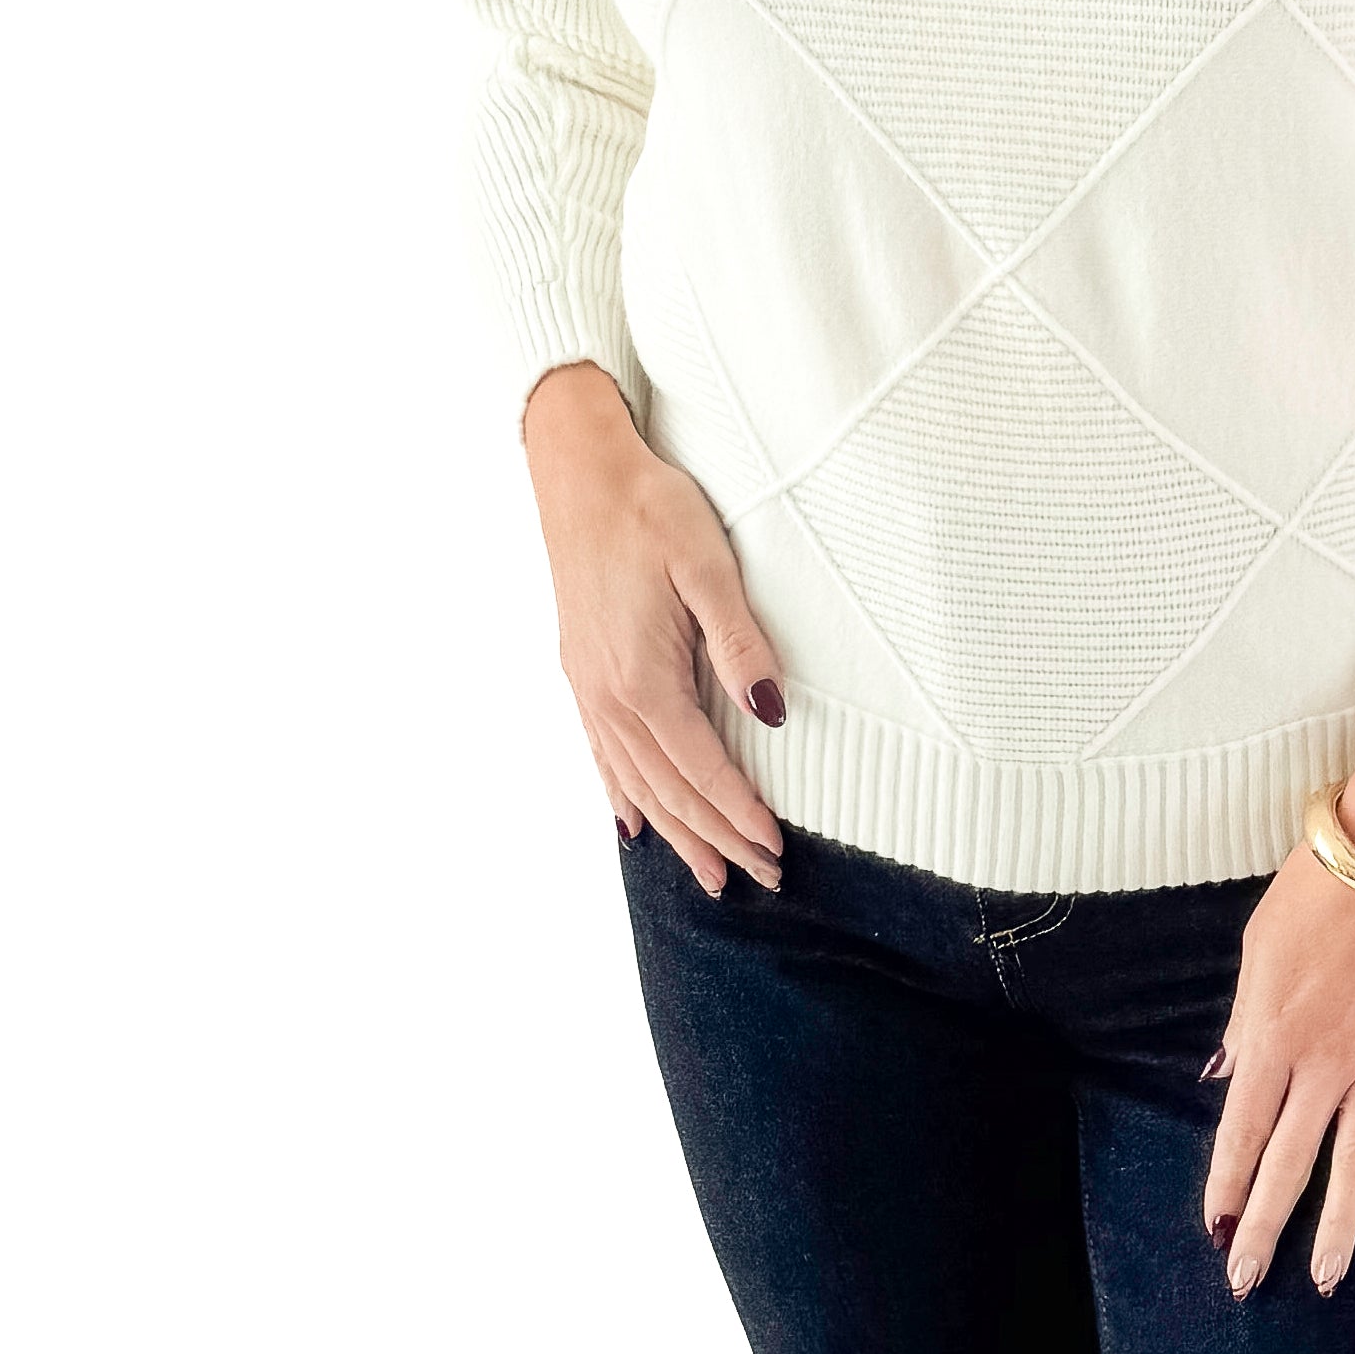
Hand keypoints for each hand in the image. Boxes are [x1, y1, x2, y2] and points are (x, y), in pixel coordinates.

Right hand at [523, 361, 787, 899]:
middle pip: (669, 790)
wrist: (580, 474)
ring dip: (674, 831)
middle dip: (716, 839)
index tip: (775, 849)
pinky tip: (632, 822)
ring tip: (707, 874)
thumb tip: (769, 714)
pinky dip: (623, 795)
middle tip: (760, 879)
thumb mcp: (707, 567)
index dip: (740, 815)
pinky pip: (602, 754)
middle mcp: (609, 696)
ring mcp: (588, 687)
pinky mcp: (580, 672)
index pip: (702, 770)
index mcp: (644, 679)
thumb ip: (738, 644)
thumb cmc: (650, 510)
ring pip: (635, 782)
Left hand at [1201, 842, 1354, 1297]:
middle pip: (1290, 1161)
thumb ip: (1246, 1022)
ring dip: (1339, 1224)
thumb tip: (1227, 1077)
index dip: (1226, 1185)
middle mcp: (1324, 1064)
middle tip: (1246, 1282)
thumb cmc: (1315, 893)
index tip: (1215, 1231)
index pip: (1242, 1130)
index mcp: (1273, 1037)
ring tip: (1327, 1278)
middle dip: (1265, 1226)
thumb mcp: (1258, 951)